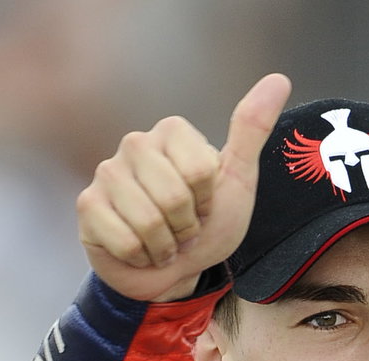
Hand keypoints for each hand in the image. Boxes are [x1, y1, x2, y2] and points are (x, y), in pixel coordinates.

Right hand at [77, 72, 290, 303]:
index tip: (203, 206)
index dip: (207, 201)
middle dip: (185, 227)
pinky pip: (125, 240)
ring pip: (148, 221)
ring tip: (162, 241)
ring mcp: (108, 173)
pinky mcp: (88, 205)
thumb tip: (279, 80)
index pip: (199, 171)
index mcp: (171, 133)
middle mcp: (135, 144)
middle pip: (173, 197)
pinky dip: (140, 257)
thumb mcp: (238, 181)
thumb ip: (252, 132)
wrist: (172, 273)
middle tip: (181, 229)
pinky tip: (139, 251)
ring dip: (164, 246)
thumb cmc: (206, 227)